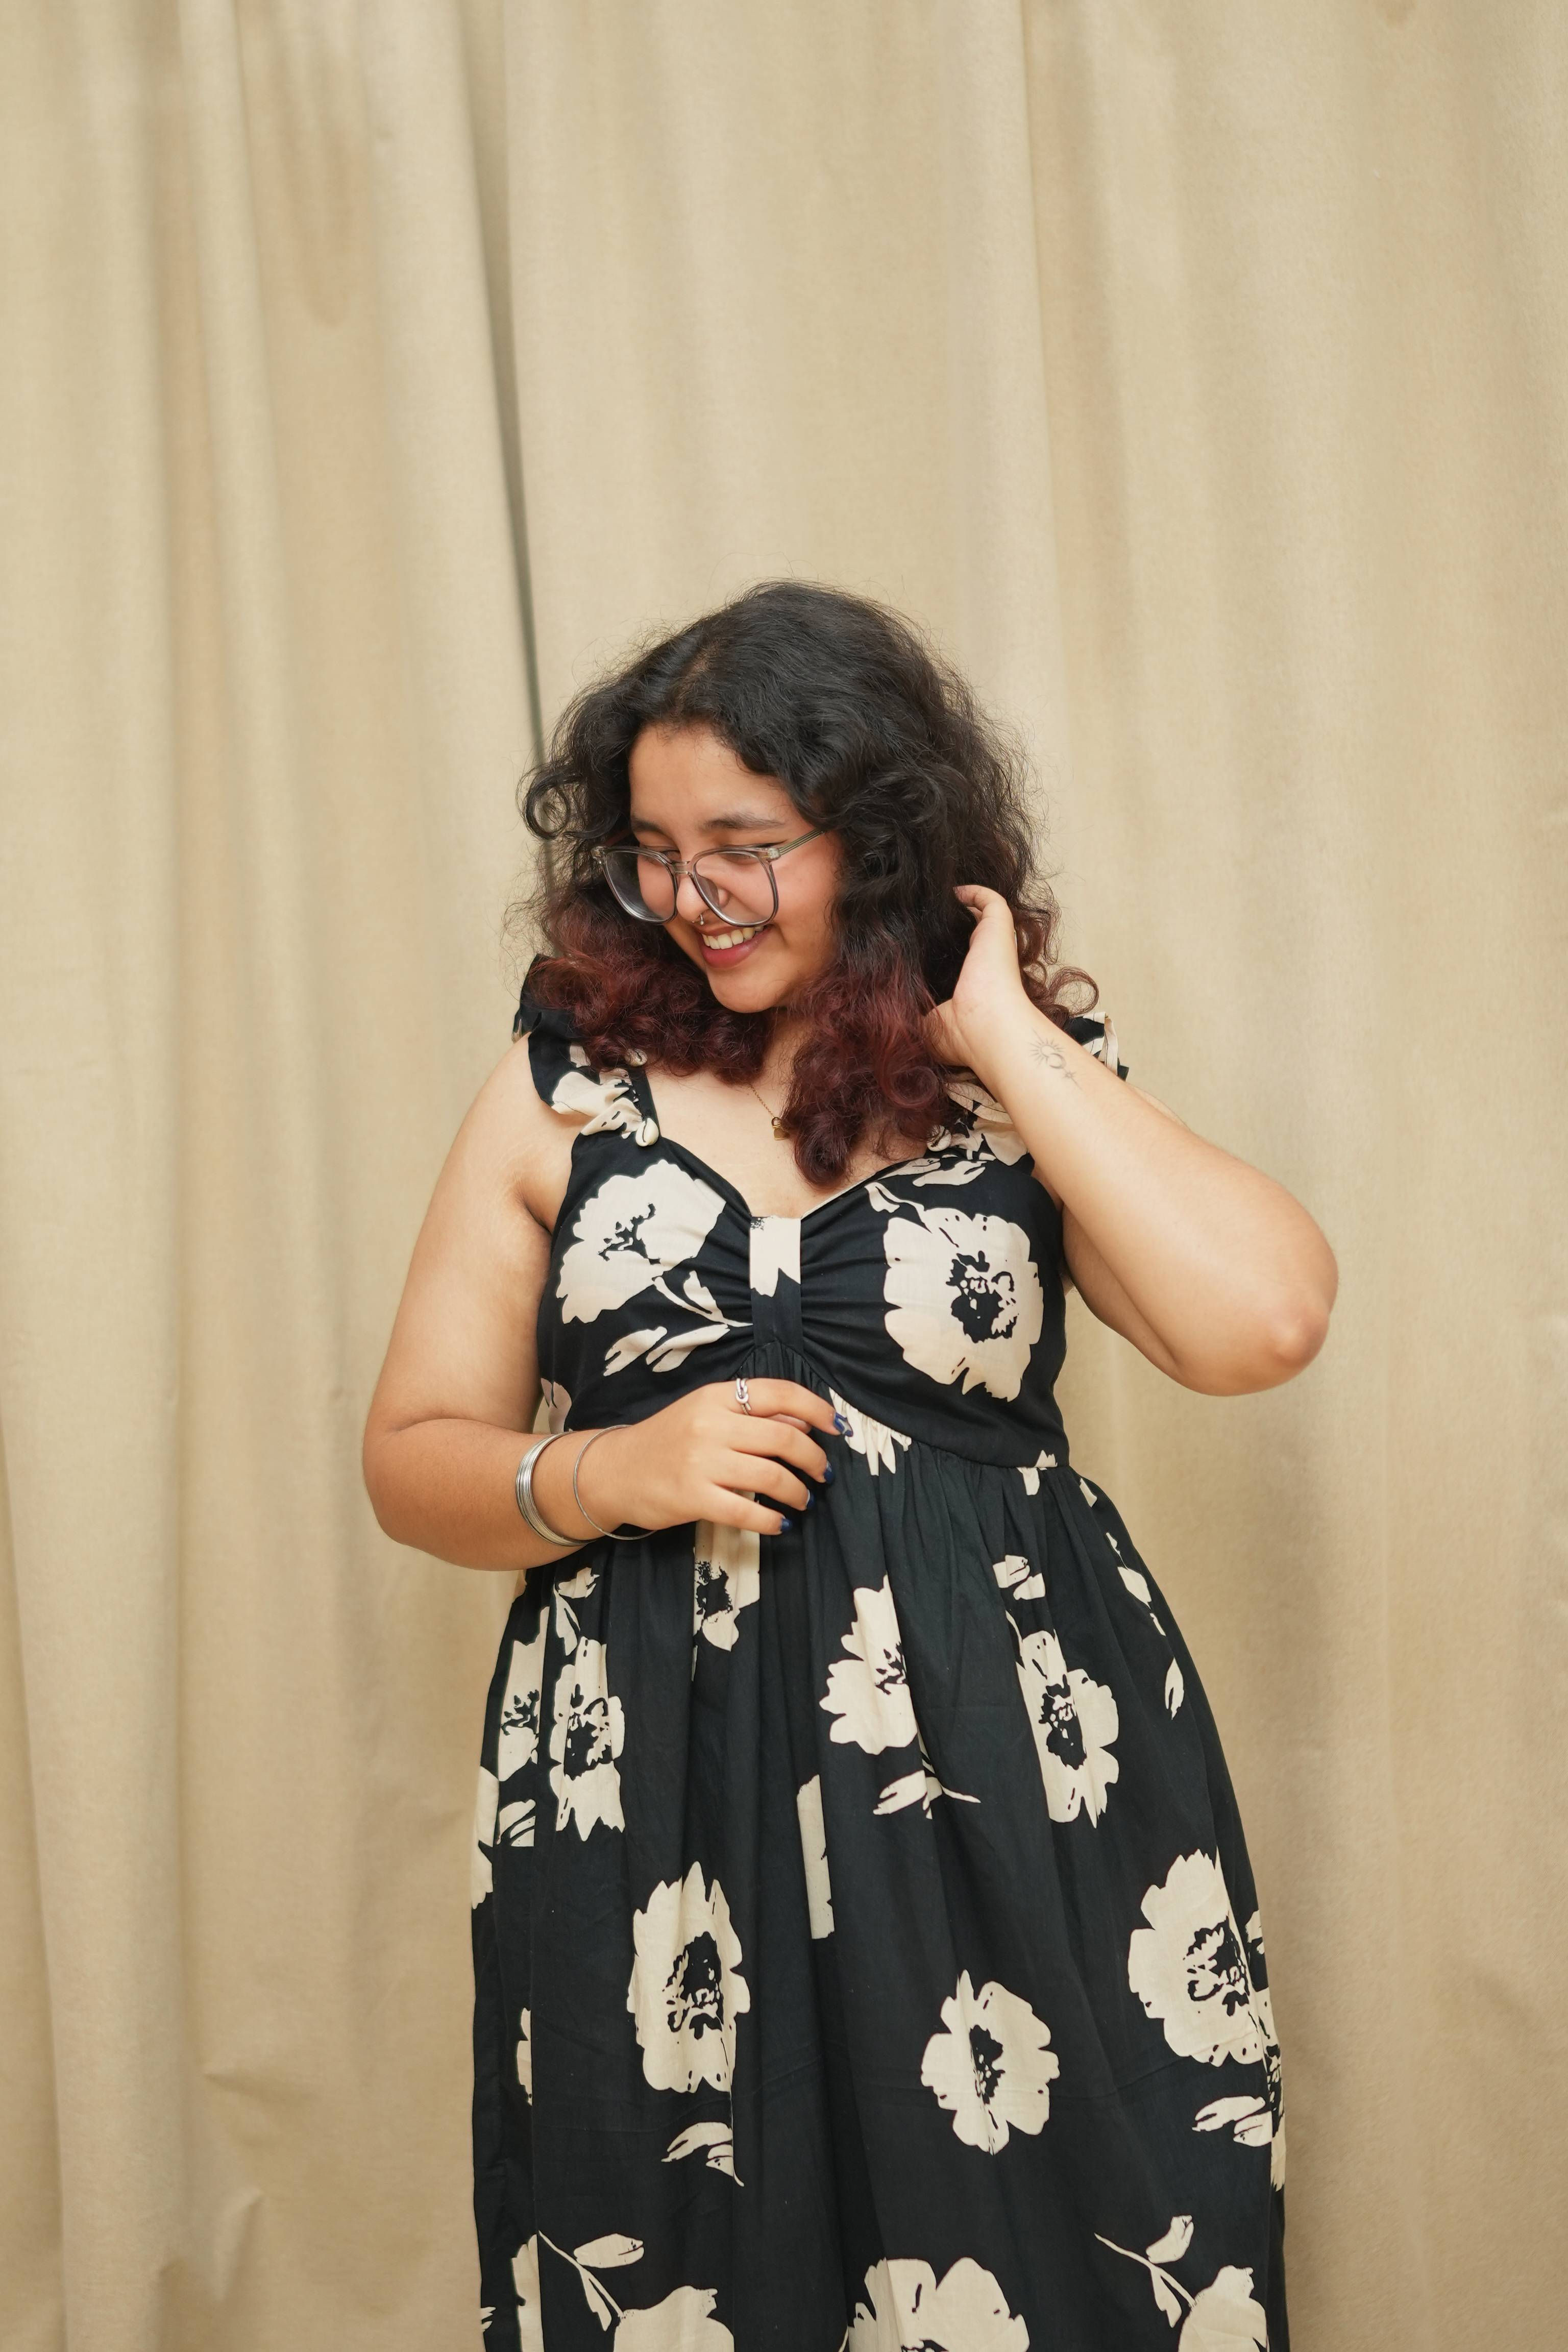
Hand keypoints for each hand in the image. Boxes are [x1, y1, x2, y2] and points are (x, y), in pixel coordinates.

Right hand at [571, 1379, 841, 1538]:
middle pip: (784, 1438)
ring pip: (771, 1475)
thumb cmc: (666, 1441)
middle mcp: (711, 1424)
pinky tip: (781, 1524)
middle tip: (824, 1474)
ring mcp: (701, 1461)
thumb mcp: (706, 1414)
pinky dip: (772, 1520)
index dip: (816, 1409)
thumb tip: (804, 1424)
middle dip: (815, 1459)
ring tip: (804, 1500)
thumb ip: (751, 1415)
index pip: (779, 1393)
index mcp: (717, 1396)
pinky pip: (747, 1511)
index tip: (837, 1427)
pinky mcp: (693, 1497)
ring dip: (798, 1492)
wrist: (614, 1471)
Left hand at [922, 884, 1030, 1069]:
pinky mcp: (998, 927)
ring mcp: (993, 943)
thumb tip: (881, 1008)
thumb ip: (910, 1012)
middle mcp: (984, 962)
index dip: (940, 950)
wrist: (986, 1026)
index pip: (958, 959)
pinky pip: (990, 898)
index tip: (916, 943)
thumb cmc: (959, 1034)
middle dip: (948, 924)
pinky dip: (973, 891)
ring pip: (981, 914)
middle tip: (922, 916)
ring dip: (961, 905)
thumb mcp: (925, 1025)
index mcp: (971, 983)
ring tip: (933, 900)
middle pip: (968, 934)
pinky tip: (951, 891)